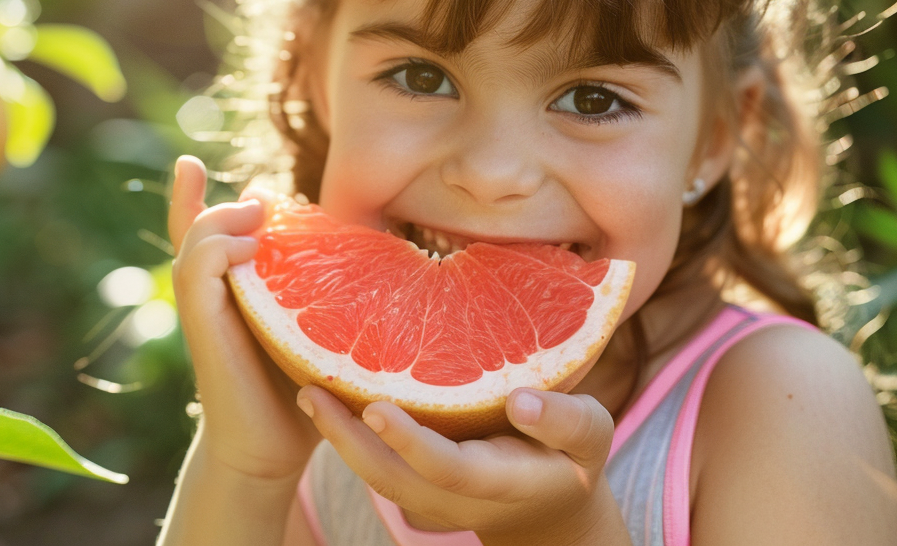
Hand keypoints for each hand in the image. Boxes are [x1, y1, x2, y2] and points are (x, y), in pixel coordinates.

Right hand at [169, 156, 319, 482]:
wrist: (273, 451)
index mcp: (231, 291)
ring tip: (256, 210)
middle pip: (192, 229)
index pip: (201, 234)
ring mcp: (204, 311)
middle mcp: (211, 296)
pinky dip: (217, 249)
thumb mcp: (316, 330)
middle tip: (258, 196)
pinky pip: (196, 275)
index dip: (188, 195)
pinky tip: (250, 247)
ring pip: (193, 245)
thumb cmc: (301, 393)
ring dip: (220, 219)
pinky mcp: (205, 330)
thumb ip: (324, 292)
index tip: (190, 161)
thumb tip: (377, 249)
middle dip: (205, 199)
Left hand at [297, 385, 628, 545]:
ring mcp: (429, 495)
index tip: (376, 408)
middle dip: (346, 439)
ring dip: (337, 436)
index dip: (409, 442)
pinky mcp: (416, 481)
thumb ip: (564, 422)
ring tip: (305, 387)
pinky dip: (347, 433)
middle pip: (390, 476)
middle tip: (309, 391)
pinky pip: (374, 462)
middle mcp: (452, 495)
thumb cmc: (573, 459)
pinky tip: (328, 390)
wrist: (552, 508)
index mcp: (495, 481)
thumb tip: (520, 401)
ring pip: (374, 473)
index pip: (444, 468)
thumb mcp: (591, 438)